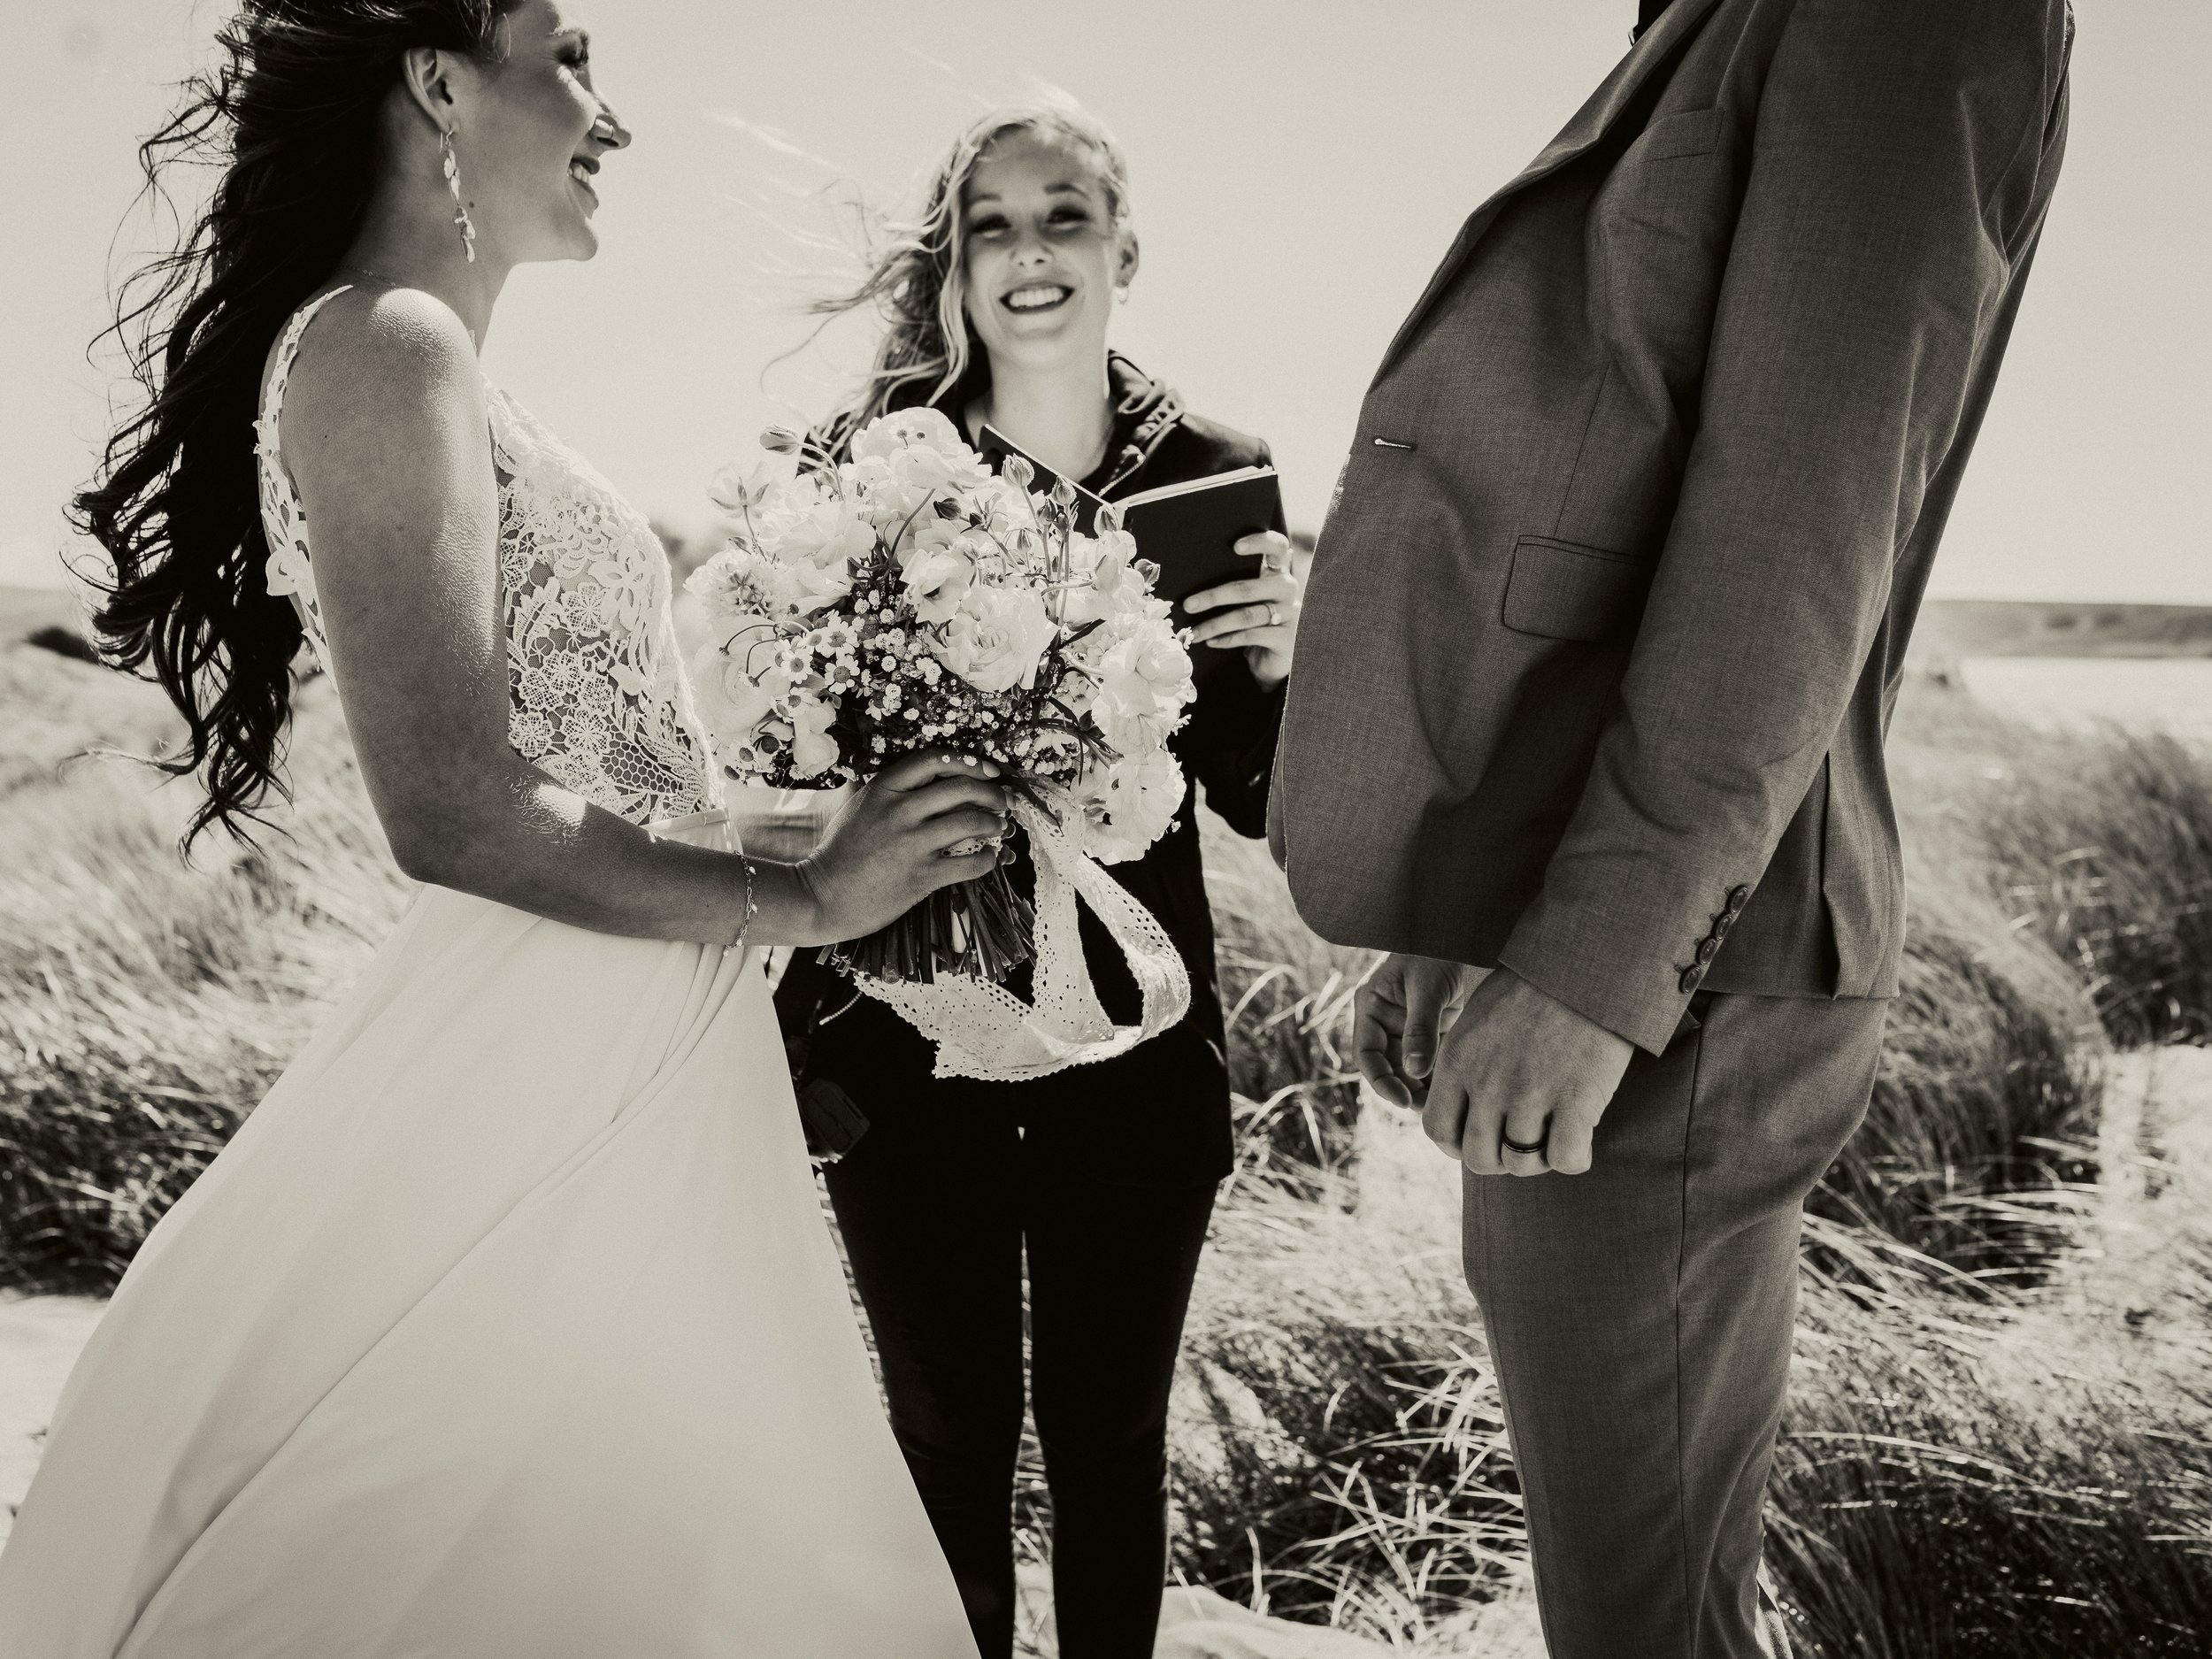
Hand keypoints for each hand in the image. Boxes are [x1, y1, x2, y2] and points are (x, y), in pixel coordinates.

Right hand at [796, 751, 1008, 941]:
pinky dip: (988, 859)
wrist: (821, 894)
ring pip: (972, 822)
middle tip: (1002, 800)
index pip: (935, 759)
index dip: (968, 761)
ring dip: (995, 823)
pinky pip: (970, 863)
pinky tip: (990, 858)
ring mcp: (911, 843)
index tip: (987, 769)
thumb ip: (890, 790)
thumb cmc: (839, 852)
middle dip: (992, 792)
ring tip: (999, 827)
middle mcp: (899, 810)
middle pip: (962, 788)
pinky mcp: (921, 876)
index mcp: (883, 788)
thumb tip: (929, 779)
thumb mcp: (859, 806)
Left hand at [1182, 531, 1300, 687]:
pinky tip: (1211, 642)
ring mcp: (1290, 614)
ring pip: (1246, 616)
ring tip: (1194, 632)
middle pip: (1248, 588)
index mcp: (1278, 573)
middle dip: (1214, 597)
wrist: (1275, 656)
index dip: (1259, 543)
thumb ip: (1238, 584)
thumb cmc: (1257, 621)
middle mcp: (1287, 589)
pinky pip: (1251, 636)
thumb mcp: (1251, 599)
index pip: (1278, 548)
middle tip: (1188, 604)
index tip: (1235, 547)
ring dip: (1215, 625)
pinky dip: (1227, 640)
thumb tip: (1193, 578)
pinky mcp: (1287, 639)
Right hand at [1354, 952, 1486, 1108]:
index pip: (1367, 1054)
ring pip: (1410, 1068)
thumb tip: (1414, 1072)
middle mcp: (1386, 1020)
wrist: (1467, 929)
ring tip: (1442, 1103)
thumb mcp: (1427, 988)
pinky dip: (1439, 1075)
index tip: (1403, 1101)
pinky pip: (1432, 1060)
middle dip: (1405, 1089)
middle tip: (1428, 1109)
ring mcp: (1410, 1026)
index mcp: (1371, 1006)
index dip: (1381, 1081)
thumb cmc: (1437, 949)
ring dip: (1422, 1087)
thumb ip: (1420, 1029)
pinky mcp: (1434, 1028)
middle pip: (1388, 1067)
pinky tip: (1454, 1088)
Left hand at [1422, 968, 1633, 1176]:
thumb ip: (1465, 1063)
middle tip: (1520, 1141)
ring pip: (1520, 1164)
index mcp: (1457, 1060)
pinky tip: (1579, 1138)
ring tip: (1551, 1136)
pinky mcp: (1576, 1100)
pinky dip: (1572, 1158)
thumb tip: (1465, 1106)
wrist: (1583, 962)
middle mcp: (1487, 1083)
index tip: (1480, 1138)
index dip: (1457, 1145)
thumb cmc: (1533, 987)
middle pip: (1478, 1157)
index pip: (1438, 1130)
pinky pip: (1566, 1159)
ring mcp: (1530, 1094)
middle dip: (1499, 1158)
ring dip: (1537, 1159)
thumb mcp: (1479, 1018)